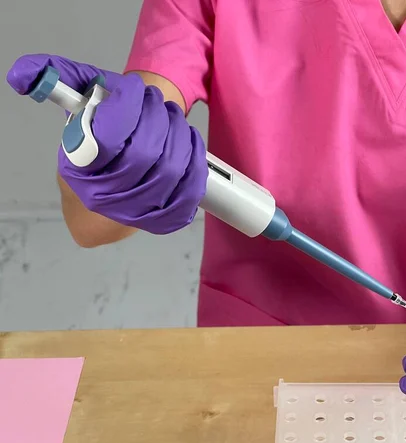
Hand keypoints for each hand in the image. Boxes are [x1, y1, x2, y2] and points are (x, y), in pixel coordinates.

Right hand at [6, 54, 207, 233]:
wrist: (113, 181)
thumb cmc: (99, 138)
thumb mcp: (79, 104)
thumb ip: (58, 80)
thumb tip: (24, 74)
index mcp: (77, 168)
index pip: (107, 138)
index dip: (127, 107)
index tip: (135, 90)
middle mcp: (102, 197)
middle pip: (145, 154)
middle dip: (159, 119)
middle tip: (158, 104)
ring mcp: (134, 212)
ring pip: (171, 170)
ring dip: (180, 136)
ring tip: (173, 121)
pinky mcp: (162, 219)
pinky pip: (188, 193)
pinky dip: (195, 163)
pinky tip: (188, 145)